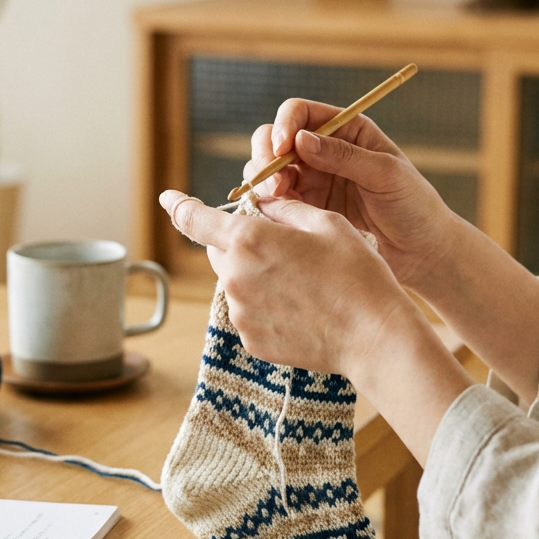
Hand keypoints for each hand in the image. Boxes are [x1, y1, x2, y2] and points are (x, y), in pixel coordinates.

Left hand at [160, 191, 410, 379]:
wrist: (373, 336)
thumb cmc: (356, 273)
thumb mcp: (326, 223)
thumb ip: (284, 209)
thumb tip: (262, 204)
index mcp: (250, 241)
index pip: (196, 219)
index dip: (178, 206)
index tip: (166, 198)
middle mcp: (235, 277)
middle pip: (219, 251)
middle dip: (240, 243)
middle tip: (283, 247)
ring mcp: (241, 313)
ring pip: (236, 282)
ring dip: (256, 276)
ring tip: (303, 283)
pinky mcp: (251, 340)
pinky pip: (249, 312)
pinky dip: (266, 306)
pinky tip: (302, 308)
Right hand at [246, 100, 454, 291]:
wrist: (422, 251)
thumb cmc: (415, 206)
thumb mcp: (385, 174)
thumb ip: (344, 156)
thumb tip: (301, 140)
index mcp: (347, 130)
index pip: (301, 113)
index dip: (284, 125)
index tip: (283, 150)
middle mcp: (324, 150)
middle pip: (275, 138)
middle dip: (266, 155)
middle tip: (274, 182)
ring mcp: (313, 180)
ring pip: (269, 168)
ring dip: (263, 179)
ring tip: (278, 199)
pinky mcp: (307, 209)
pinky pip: (275, 199)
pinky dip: (267, 202)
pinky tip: (278, 214)